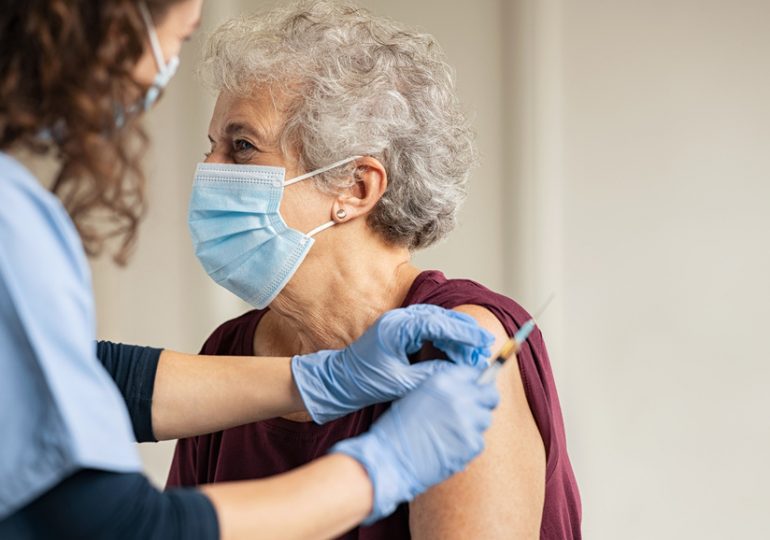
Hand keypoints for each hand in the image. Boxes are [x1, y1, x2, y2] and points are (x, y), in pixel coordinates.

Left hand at [291, 304, 493, 422]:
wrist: (339, 381)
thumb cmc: (365, 382)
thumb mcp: (402, 383)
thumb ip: (431, 375)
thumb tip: (459, 372)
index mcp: (396, 328)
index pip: (438, 323)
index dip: (463, 332)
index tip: (483, 342)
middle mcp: (398, 319)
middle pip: (440, 318)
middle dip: (464, 332)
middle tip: (485, 346)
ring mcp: (398, 322)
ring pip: (436, 321)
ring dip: (456, 334)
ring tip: (475, 350)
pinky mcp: (399, 330)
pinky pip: (428, 328)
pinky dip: (445, 337)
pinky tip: (456, 351)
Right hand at [331, 365, 499, 522]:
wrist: (389, 458)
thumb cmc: (398, 429)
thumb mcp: (418, 395)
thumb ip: (444, 390)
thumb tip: (468, 390)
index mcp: (443, 381)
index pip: (474, 373)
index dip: (476, 383)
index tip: (475, 390)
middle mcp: (459, 397)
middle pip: (490, 395)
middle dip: (485, 402)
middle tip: (475, 411)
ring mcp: (468, 421)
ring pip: (485, 419)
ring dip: (474, 425)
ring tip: (452, 433)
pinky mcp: (471, 444)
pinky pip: (479, 441)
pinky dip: (467, 445)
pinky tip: (449, 447)